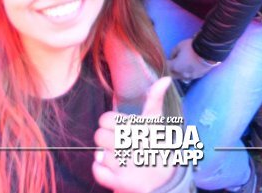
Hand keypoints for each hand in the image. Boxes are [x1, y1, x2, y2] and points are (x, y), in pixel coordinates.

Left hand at [91, 77, 176, 192]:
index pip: (105, 119)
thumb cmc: (155, 145)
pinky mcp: (119, 183)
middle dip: (108, 141)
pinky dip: (102, 171)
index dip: (111, 124)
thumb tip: (165, 79)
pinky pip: (96, 170)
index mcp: (138, 128)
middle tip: (121, 145)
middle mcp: (131, 146)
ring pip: (98, 153)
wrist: (163, 181)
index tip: (124, 130)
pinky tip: (115, 170)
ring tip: (121, 158)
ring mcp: (124, 165)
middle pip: (98, 136)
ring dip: (107, 157)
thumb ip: (155, 99)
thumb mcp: (155, 122)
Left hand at [168, 38, 215, 81]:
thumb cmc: (191, 47)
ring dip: (180, 73)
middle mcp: (182, 74)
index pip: (167, 67)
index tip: (169, 58)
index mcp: (175, 67)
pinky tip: (191, 68)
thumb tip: (172, 57)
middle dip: (172, 70)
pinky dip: (189, 73)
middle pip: (173, 75)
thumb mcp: (179, 46)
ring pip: (182, 77)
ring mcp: (191, 76)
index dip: (168, 62)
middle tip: (175, 64)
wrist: (208, 52)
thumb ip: (173, 52)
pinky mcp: (198, 76)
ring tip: (183, 67)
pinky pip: (191, 77)